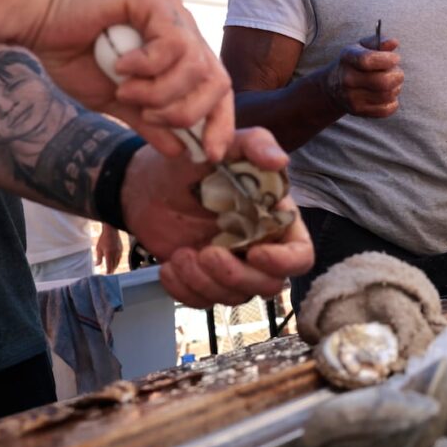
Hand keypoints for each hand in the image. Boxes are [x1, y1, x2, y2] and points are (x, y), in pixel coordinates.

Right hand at [18, 0, 234, 161]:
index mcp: (181, 51)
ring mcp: (171, 11)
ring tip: (127, 91)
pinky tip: (120, 66)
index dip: (219, 123)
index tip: (208, 154)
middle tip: (149, 117)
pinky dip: (147, 66)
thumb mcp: (118, 102)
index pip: (218, 89)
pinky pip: (172, 44)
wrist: (37, 23)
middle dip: (187, 112)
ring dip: (160, 92)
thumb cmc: (75, 56)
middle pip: (218, 80)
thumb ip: (150, 122)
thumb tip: (181, 151)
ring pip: (196, 66)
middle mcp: (184, 28)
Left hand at [95, 223, 123, 273]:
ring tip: (112, 269)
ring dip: (114, 266)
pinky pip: (119, 258)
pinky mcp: (121, 249)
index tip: (107, 275)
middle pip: (114, 265)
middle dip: (111, 270)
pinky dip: (117, 261)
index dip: (108, 271)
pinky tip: (115, 262)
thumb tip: (97, 265)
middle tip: (109, 274)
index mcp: (109, 254)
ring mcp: (119, 251)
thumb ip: (98, 258)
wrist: (111, 230)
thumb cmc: (103, 239)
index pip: (109, 265)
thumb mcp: (98, 248)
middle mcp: (115, 254)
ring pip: (117, 262)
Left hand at [119, 126, 313, 307]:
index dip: (283, 262)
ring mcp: (232, 266)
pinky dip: (185, 291)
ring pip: (235, 296)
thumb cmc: (193, 160)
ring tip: (181, 255)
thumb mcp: (225, 145)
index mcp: (275, 219)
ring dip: (206, 283)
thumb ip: (255, 144)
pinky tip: (168, 267)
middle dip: (236, 275)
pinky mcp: (204, 279)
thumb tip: (280, 160)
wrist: (147, 182)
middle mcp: (260, 246)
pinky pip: (204, 301)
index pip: (300, 255)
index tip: (254, 253)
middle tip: (206, 252)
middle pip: (268, 285)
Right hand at [321, 36, 403, 117]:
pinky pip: (386, 110)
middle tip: (398, 73)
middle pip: (383, 81)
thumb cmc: (354, 63)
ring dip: (396, 88)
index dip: (387, 59)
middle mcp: (347, 78)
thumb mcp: (362, 47)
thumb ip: (379, 42)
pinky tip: (389, 95)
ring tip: (393, 83)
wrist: (333, 86)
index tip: (396, 59)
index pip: (368, 60)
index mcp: (348, 57)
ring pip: (387, 95)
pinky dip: (393, 103)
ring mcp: (351, 97)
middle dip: (398, 75)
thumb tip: (393, 42)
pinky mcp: (358, 111)